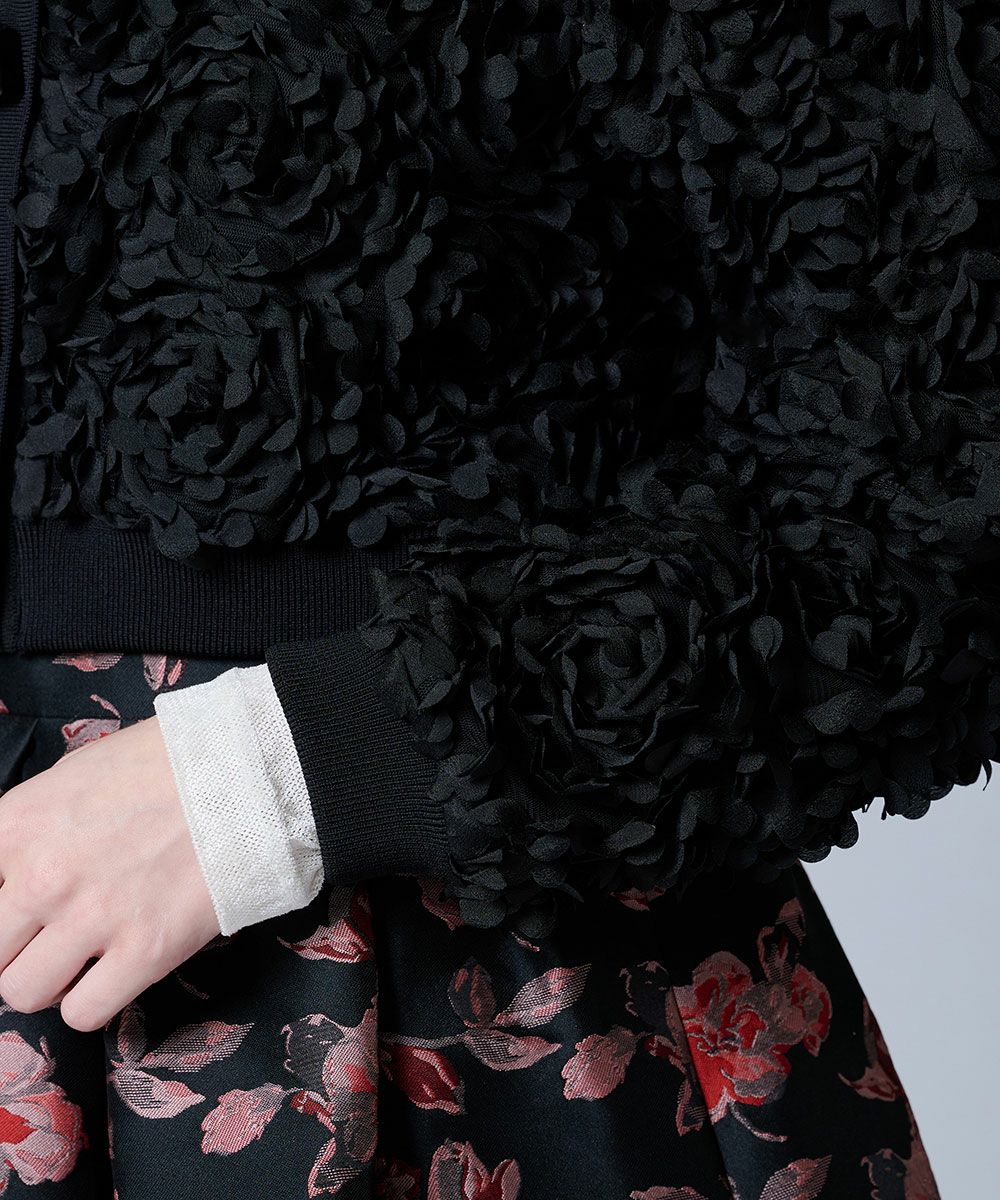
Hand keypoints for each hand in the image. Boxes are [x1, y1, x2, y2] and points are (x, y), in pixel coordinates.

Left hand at [0, 716, 221, 1032]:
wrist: (244, 771)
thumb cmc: (163, 764)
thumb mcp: (73, 776)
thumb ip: (29, 828)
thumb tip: (14, 869)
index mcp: (17, 826)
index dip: (2, 906)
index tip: (24, 911)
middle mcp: (41, 877)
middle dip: (19, 948)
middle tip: (54, 934)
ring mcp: (92, 918)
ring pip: (22, 993)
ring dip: (49, 980)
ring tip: (84, 956)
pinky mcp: (145, 950)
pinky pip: (84, 1013)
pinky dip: (93, 1001)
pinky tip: (116, 970)